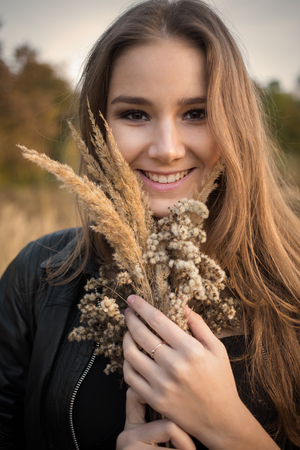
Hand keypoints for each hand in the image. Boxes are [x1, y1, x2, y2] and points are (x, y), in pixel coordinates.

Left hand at [123, 295, 279, 449]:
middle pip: (142, 335)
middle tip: (127, 311)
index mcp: (190, 350)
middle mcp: (174, 365)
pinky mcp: (154, 399)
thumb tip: (182, 305)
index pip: (158, 321)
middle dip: (131, 319)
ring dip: (125, 339)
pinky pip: (131, 377)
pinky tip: (130, 355)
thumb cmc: (221, 381)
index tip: (133, 298)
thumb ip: (199, 325)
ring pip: (131, 355)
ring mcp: (162, 384)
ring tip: (128, 332)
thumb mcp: (217, 349)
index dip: (142, 307)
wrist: (221, 419)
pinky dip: (127, 362)